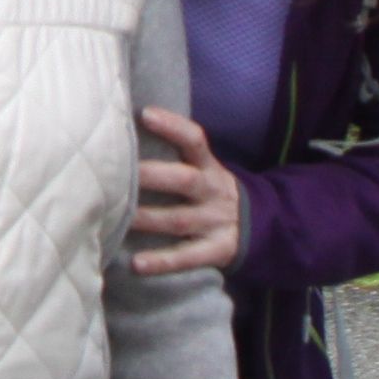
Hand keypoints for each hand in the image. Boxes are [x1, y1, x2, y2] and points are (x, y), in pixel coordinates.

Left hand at [132, 106, 243, 273]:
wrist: (261, 227)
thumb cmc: (210, 192)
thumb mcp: (205, 170)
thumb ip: (174, 156)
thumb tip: (123, 133)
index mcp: (210, 167)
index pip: (194, 140)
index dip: (172, 126)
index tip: (145, 114)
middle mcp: (214, 191)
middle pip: (184, 180)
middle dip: (151, 175)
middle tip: (117, 172)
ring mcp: (216, 222)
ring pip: (178, 220)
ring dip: (147, 218)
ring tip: (118, 218)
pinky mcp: (217, 251)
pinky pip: (187, 257)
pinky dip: (161, 262)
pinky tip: (136, 264)